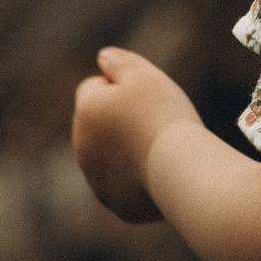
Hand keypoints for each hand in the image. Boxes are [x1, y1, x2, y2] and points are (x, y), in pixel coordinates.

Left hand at [72, 44, 200, 223]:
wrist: (179, 169)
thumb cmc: (163, 117)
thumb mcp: (144, 74)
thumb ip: (119, 61)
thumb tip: (103, 57)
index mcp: (85, 109)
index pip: (94, 88)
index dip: (121, 88)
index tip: (147, 98)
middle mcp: (82, 146)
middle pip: (101, 125)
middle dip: (121, 122)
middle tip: (156, 123)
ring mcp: (96, 179)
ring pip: (111, 157)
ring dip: (128, 151)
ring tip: (160, 149)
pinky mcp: (115, 203)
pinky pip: (126, 186)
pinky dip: (139, 180)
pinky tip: (161, 174)